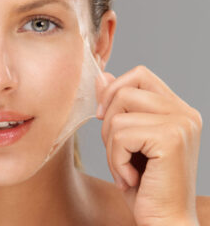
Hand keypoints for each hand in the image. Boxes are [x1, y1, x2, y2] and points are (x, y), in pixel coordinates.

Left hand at [96, 66, 201, 225]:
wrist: (165, 224)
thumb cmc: (144, 185)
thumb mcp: (125, 139)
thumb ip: (117, 104)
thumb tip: (102, 76)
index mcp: (176, 108)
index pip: (139, 74)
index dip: (114, 90)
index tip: (104, 117)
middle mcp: (184, 112)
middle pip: (125, 90)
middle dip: (108, 121)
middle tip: (116, 151)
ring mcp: (180, 123)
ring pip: (119, 114)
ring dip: (111, 146)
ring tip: (125, 169)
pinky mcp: (171, 139)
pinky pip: (120, 135)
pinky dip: (115, 160)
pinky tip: (130, 179)